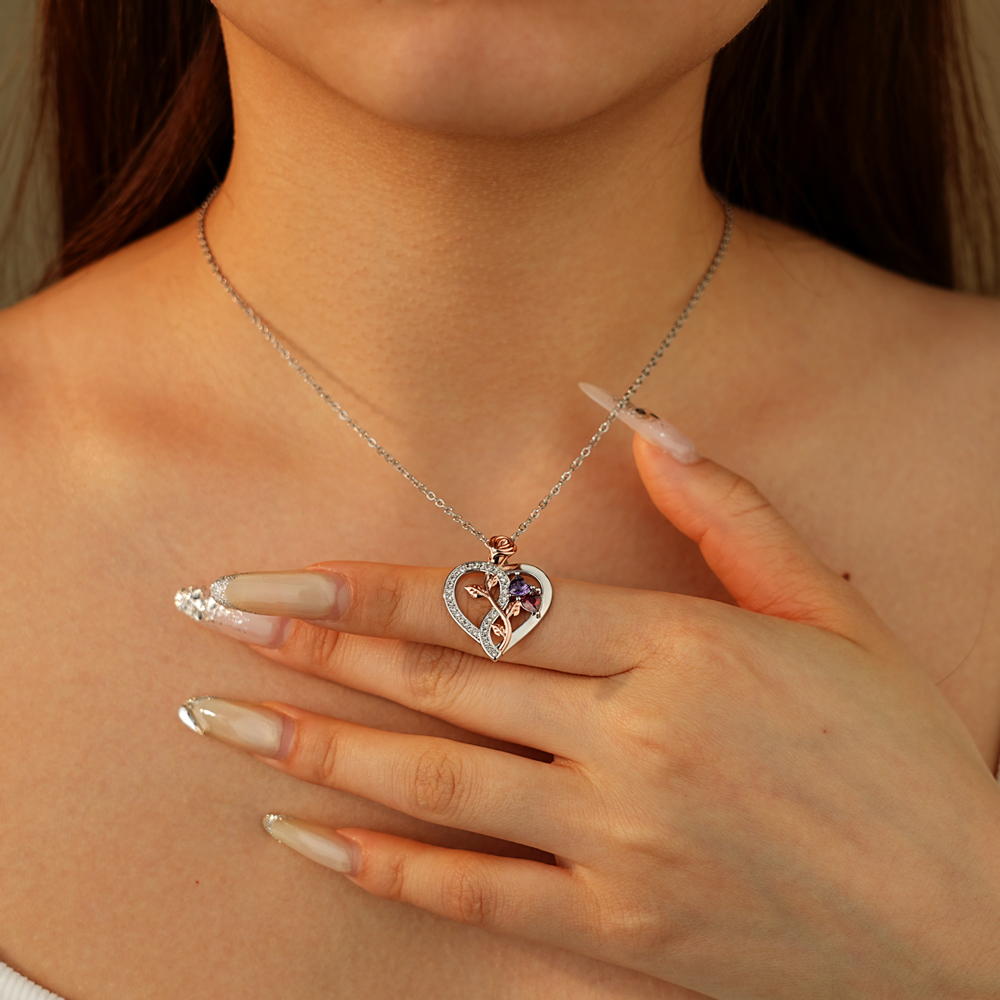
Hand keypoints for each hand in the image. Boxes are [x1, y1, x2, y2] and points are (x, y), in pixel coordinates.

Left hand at [178, 436, 999, 999]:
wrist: (967, 925)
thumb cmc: (904, 754)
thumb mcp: (834, 612)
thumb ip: (729, 510)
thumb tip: (637, 414)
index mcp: (686, 647)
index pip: (494, 602)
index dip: (375, 586)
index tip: (282, 574)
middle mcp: (639, 739)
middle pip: (443, 682)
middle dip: (314, 647)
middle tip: (214, 620)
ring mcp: (624, 842)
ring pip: (435, 785)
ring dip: (317, 751)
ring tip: (222, 724)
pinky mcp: (621, 932)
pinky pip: (475, 895)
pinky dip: (384, 869)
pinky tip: (308, 839)